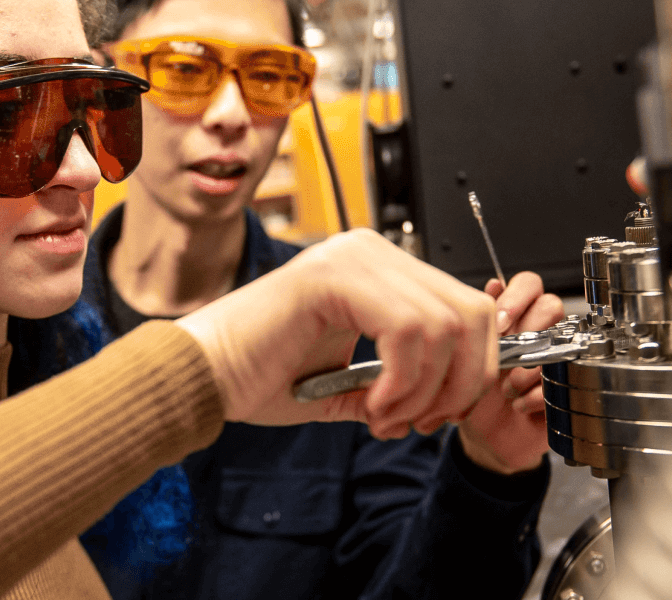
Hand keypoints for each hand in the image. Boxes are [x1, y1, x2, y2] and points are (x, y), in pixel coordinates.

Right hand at [175, 230, 498, 438]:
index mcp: (379, 268)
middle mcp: (371, 251)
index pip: (467, 308)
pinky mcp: (333, 277)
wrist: (202, 375)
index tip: (436, 415)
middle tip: (420, 422)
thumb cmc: (259, 374)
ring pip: (443, 325)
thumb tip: (450, 400)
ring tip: (384, 417)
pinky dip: (400, 381)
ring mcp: (353, 258)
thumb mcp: (348, 382)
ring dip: (423, 390)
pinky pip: (406, 330)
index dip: (468, 370)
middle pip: (469, 312)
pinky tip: (371, 405)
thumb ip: (400, 380)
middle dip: (457, 382)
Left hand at [457, 272, 561, 474]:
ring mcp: (557, 357)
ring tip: (507, 388)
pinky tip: (518, 405)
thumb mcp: (467, 355)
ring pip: (560, 342)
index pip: (528, 283)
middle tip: (509, 353)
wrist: (487, 437)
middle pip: (552, 305)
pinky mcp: (567, 386)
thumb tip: (493, 285)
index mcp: (515, 316)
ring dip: (529, 368)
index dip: (518, 297)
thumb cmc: (476, 392)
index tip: (500, 323)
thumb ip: (480, 319)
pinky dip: (536, 395)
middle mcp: (539, 331)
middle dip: (529, 330)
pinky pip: (563, 379)